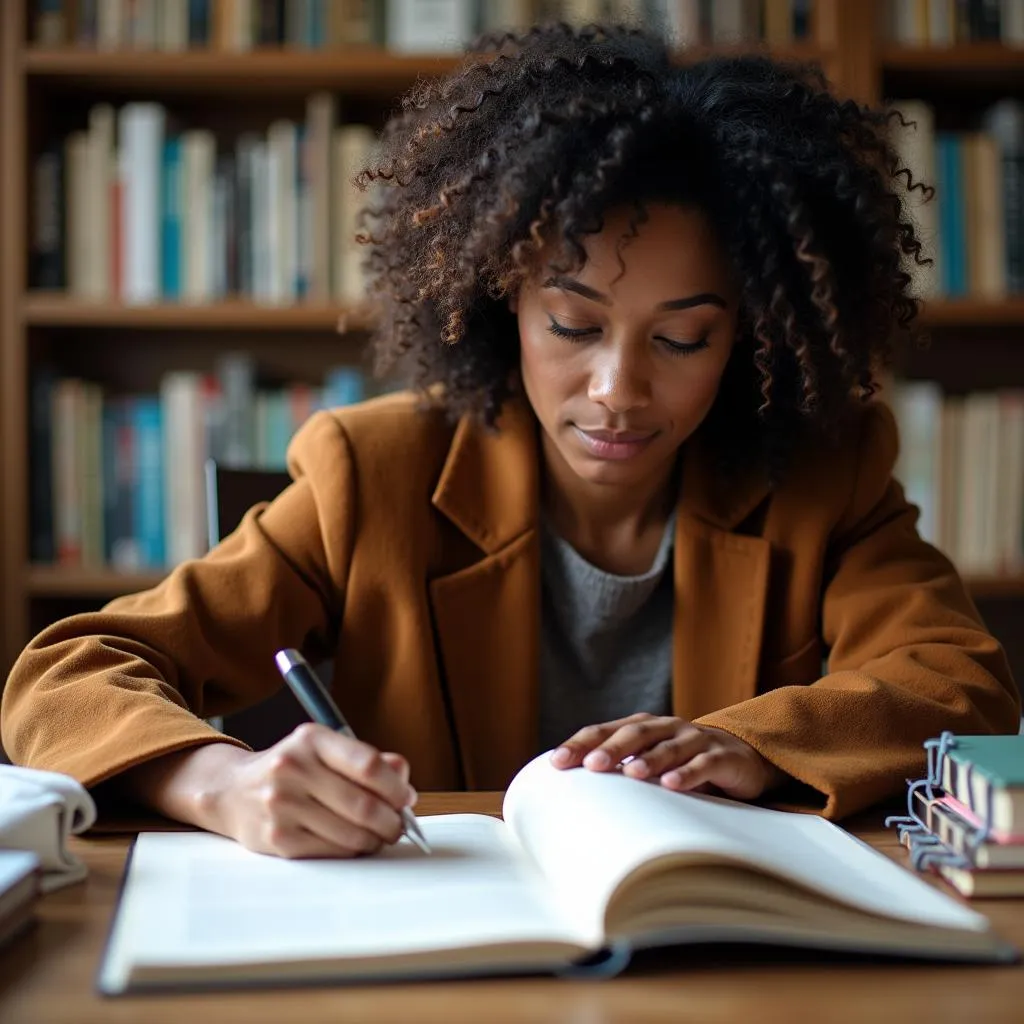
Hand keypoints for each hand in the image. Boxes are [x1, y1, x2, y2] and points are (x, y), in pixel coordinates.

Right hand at [197, 723, 417, 858]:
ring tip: (378, 835)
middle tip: (399, 825)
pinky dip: (352, 851)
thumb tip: (402, 777)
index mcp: (311, 740)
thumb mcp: (325, 750)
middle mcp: (293, 769)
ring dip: (375, 840)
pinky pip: (332, 852)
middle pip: (363, 805)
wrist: (233, 791)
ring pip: (351, 834)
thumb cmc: (292, 769)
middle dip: (391, 821)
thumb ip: (367, 760)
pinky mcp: (277, 839)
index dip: (396, 787)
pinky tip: (353, 843)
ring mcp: (282, 805)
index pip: (367, 765)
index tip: (406, 798)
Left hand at [549, 713, 784, 799]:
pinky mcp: (722, 757)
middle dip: (611, 748)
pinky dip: (688, 774)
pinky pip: (704, 764)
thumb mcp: (650, 763)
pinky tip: (672, 785)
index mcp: (642, 726)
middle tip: (590, 764)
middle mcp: (666, 727)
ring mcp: (695, 739)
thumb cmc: (683, 763)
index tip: (557, 762)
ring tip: (631, 773)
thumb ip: (621, 772)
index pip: (605, 730)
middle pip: (634, 733)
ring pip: (669, 746)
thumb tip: (574, 795)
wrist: (740, 758)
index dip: (581, 743)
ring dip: (649, 759)